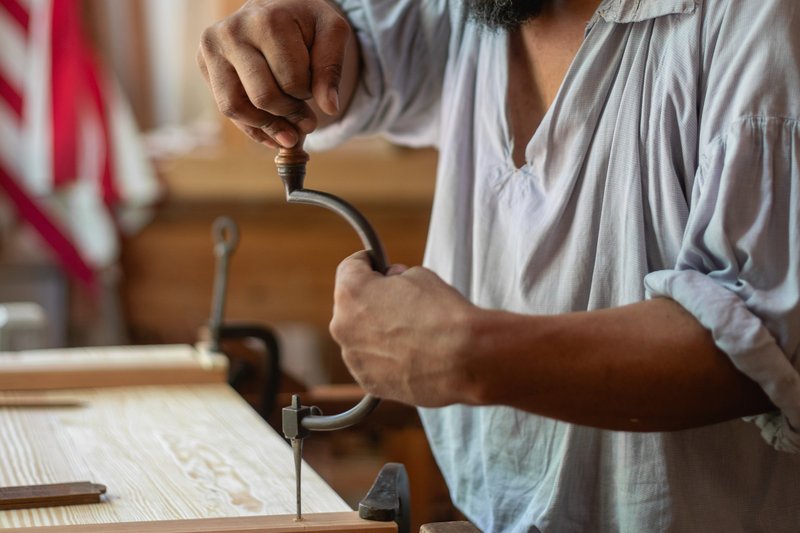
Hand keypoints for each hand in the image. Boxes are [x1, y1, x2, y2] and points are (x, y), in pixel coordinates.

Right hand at [197, 0, 353, 147]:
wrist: (275, 5)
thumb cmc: (305, 21)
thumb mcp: (331, 32)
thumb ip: (332, 68)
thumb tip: (329, 108)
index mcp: (267, 21)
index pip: (292, 81)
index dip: (308, 93)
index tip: (314, 88)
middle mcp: (232, 32)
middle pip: (264, 98)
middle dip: (290, 114)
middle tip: (308, 120)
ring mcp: (212, 48)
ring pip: (236, 108)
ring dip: (268, 127)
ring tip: (291, 134)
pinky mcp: (204, 63)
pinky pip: (226, 110)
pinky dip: (253, 129)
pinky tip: (273, 135)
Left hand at [330, 251, 480, 406]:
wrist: (465, 359)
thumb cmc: (443, 314)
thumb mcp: (419, 275)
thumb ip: (395, 278)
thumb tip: (391, 284)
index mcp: (351, 292)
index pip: (349, 268)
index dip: (368, 263)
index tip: (378, 265)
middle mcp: (343, 325)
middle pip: (351, 305)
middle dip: (371, 300)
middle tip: (401, 301)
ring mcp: (353, 358)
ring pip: (360, 336)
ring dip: (377, 331)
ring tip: (411, 332)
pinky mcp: (368, 381)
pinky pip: (371, 362)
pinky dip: (385, 357)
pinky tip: (411, 353)